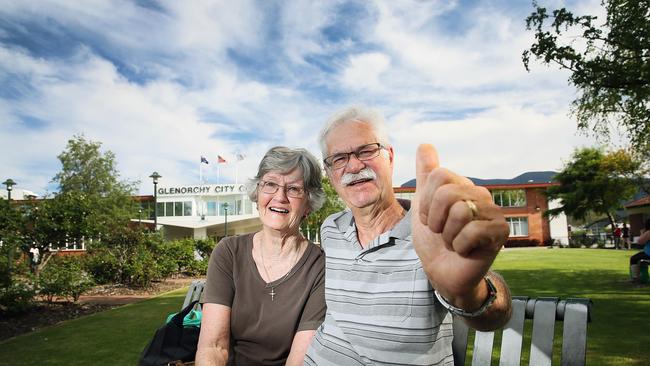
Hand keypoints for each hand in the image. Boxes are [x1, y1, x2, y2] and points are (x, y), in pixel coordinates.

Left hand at [411, 144, 508, 307]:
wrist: (443, 273)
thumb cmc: (434, 240)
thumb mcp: (423, 205)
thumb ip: (426, 175)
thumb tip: (425, 145)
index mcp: (462, 185)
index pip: (438, 175)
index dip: (426, 201)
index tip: (430, 217)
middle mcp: (480, 193)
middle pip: (447, 193)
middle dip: (435, 219)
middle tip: (441, 232)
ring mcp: (493, 211)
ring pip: (460, 210)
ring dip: (447, 234)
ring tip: (454, 241)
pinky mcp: (501, 231)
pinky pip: (472, 230)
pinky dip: (460, 246)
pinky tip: (465, 251)